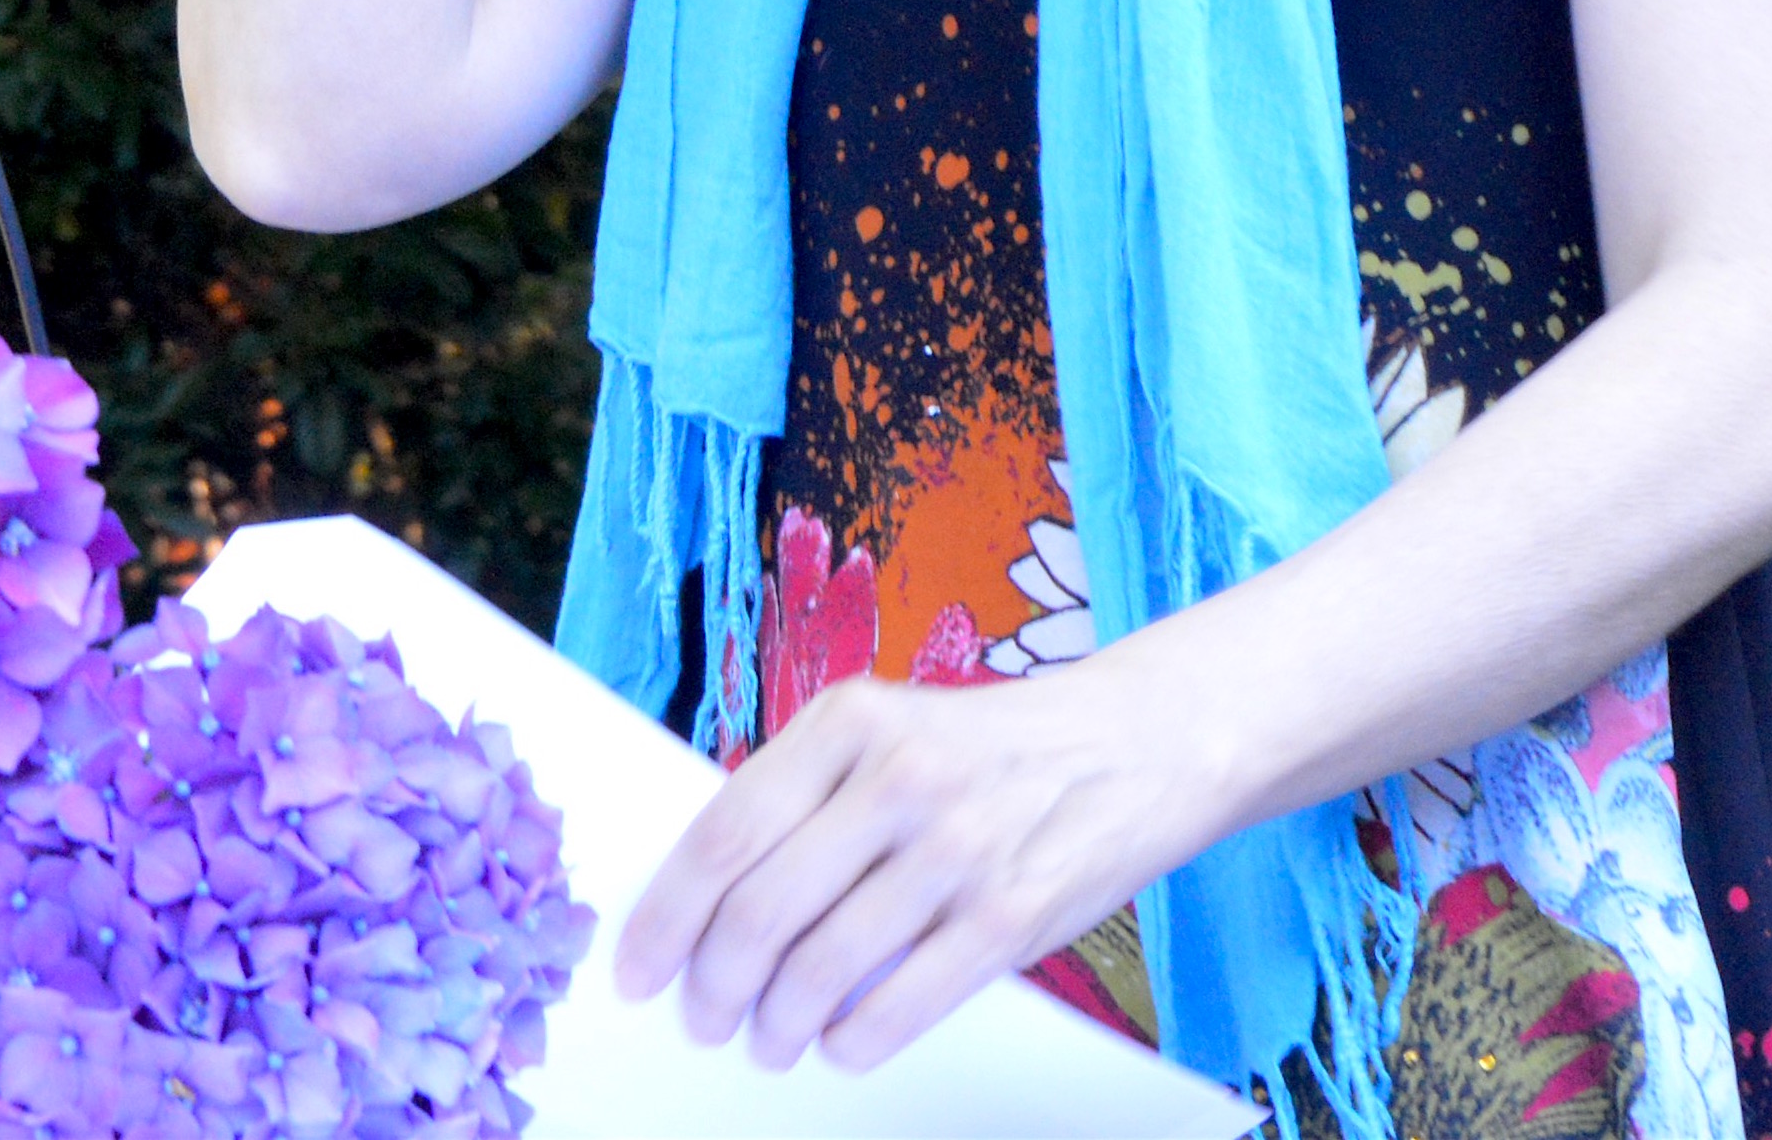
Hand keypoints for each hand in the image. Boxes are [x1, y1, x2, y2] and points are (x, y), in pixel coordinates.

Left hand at [611, 665, 1232, 1069]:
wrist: (1132, 746)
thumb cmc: (983, 750)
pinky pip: (903, 1002)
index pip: (724, 834)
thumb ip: (803, 791)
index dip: (667, 915)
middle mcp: (896, 781)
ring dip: (777, 1021)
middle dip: (714, 983)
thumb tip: (707, 894)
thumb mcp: (883, 729)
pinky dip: (852, 1040)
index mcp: (845, 724)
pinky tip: (835, 1046)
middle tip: (702, 1017)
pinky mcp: (1009, 916)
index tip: (639, 967)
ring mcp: (956, 851)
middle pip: (762, 909)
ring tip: (765, 1039)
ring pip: (825, 964)